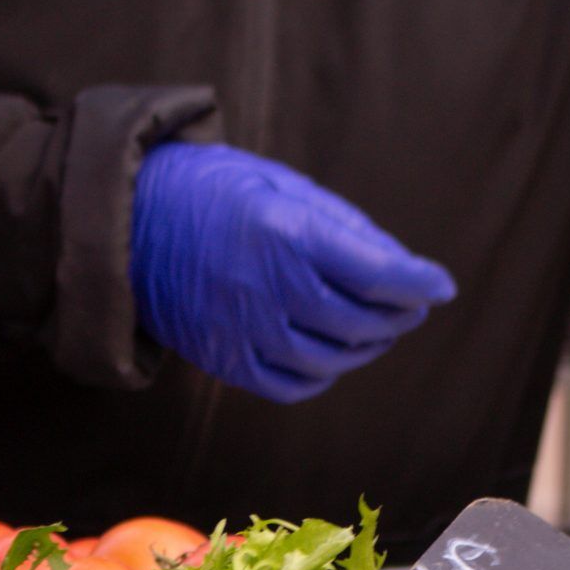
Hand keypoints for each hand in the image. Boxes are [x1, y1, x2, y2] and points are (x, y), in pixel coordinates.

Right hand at [130, 143, 455, 403]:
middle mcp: (268, 288)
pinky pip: (293, 384)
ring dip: (366, 346)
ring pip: (333, 359)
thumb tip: (403, 267)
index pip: (377, 274)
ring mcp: (245, 330)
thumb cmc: (213, 192)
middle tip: (411, 303)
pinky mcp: (225, 360)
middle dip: (399, 314)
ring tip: (376, 327)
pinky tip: (332, 352)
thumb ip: (344, 226)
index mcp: (286, 234)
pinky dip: (323, 373)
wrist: (128, 221)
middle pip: (361, 321)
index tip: (441, 285)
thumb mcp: (282, 185)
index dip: (419, 283)